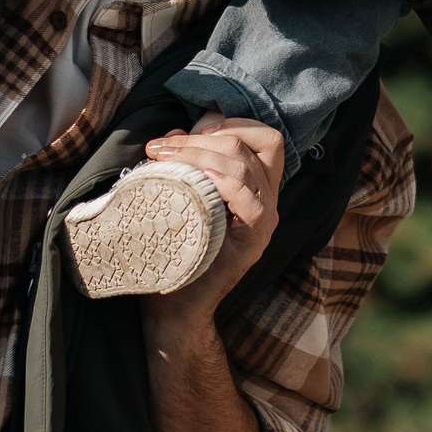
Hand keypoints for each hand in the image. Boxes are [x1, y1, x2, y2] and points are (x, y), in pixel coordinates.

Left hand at [141, 115, 284, 323]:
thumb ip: (185, 165)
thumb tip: (174, 133)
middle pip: (258, 144)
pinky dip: (223, 182)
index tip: (187, 131)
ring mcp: (265, 221)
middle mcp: (268, 200)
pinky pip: (251, 200)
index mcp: (257, 186)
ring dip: (201, 154)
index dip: (231, 123)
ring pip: (247, 167)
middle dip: (205, 136)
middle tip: (163, 146)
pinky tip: (198, 178)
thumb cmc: (176, 251)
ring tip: (165, 157)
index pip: (265, 138)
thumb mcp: (181, 197)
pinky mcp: (255, 241)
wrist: (176, 308)